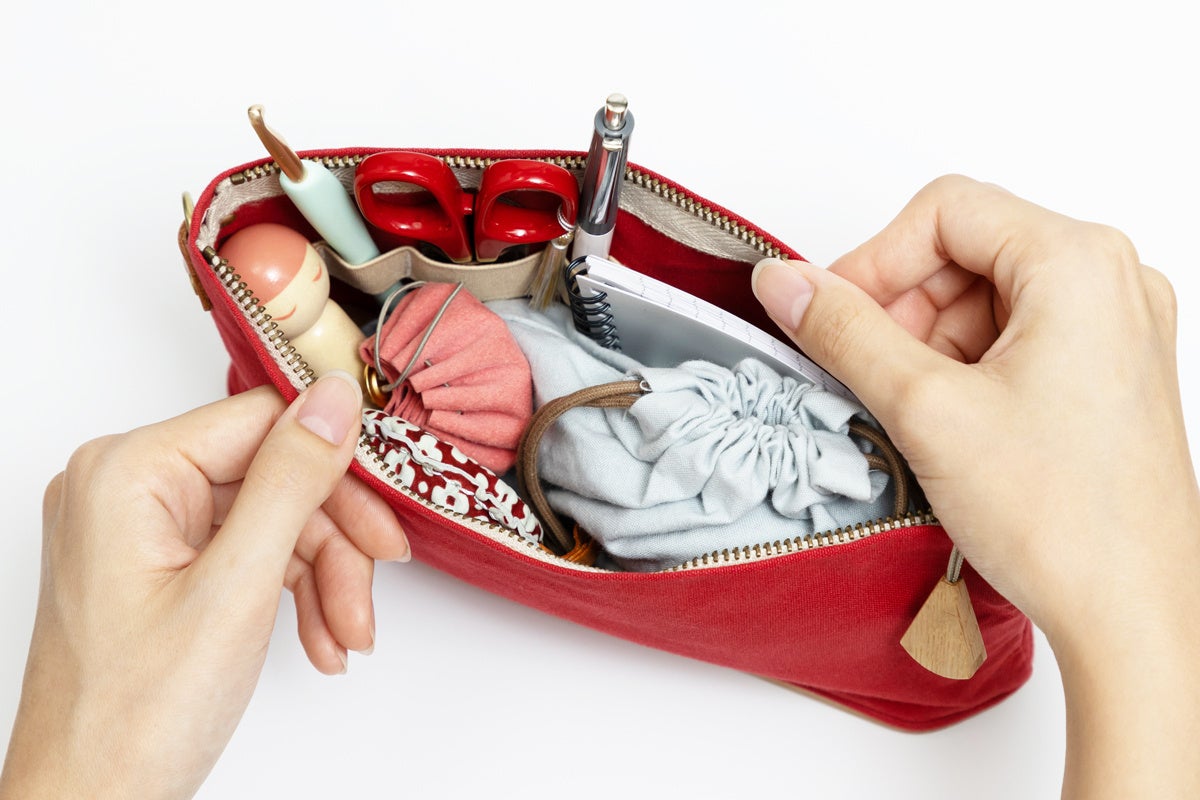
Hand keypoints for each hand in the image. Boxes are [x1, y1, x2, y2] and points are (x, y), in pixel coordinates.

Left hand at [0, 373, 407, 799]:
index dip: (336, 471)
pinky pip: (247, 553)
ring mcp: (139, 527)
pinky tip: (318, 640)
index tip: (384, 522)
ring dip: (321, 578)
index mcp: (127, 471)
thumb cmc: (133, 719)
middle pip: (273, 477)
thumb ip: (291, 480)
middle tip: (369, 596)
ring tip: (345, 638)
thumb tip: (333, 396)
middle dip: (332, 544)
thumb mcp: (235, 588)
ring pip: (270, 520)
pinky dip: (290, 595)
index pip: (264, 423)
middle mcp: (126, 486)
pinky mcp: (157, 564)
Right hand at [751, 175, 1199, 796]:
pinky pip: (1016, 336)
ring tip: (916, 413)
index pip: (944, 211)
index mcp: (1080, 264)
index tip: (830, 312)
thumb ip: (843, 331)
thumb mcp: (925, 408)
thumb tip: (785, 282)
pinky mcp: (1106, 371)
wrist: (1132, 615)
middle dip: (901, 308)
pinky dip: (966, 367)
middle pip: (965, 250)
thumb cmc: (1067, 521)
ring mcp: (1116, 328)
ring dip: (929, 343)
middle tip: (866, 371)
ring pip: (986, 296)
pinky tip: (950, 423)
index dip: (872, 260)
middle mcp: (1112, 282)